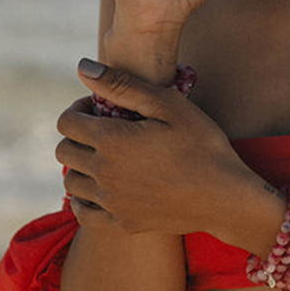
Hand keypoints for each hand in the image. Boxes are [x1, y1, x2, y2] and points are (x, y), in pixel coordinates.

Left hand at [56, 60, 254, 236]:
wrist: (225, 197)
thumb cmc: (203, 145)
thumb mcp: (169, 105)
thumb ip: (122, 85)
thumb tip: (83, 67)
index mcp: (111, 141)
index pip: (67, 122)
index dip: (78, 109)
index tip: (99, 107)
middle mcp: (103, 173)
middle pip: (64, 150)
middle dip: (77, 134)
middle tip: (104, 129)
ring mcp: (111, 202)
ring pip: (71, 181)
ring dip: (80, 164)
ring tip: (107, 156)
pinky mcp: (121, 223)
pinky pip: (82, 212)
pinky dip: (83, 198)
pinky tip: (101, 187)